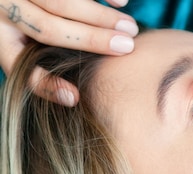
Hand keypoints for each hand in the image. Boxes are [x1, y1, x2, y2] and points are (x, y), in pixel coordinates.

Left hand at [0, 0, 138, 105]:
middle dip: (92, 39)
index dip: (44, 84)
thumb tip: (72, 97)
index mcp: (0, 33)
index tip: (74, 97)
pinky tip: (122, 3)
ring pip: (61, 1)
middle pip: (48, 27)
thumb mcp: (24, 45)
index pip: (16, 62)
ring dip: (101, 16)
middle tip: (127, 47)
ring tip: (131, 28)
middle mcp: (6, 7)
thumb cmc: (30, 24)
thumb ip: (40, 68)